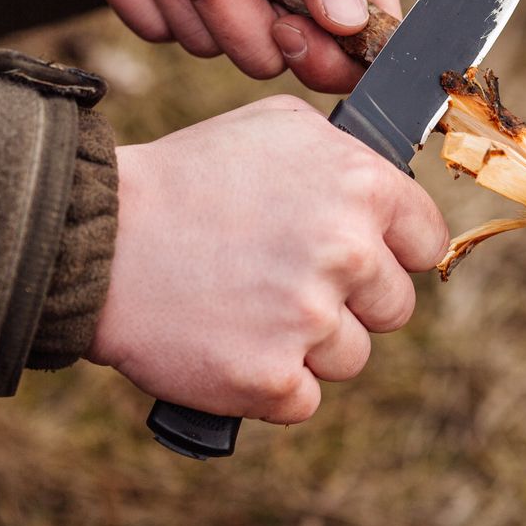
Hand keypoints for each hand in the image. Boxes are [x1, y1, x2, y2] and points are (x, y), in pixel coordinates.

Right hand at [86, 96, 447, 423]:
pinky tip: (233, 342)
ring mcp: (311, 320)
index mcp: (359, 186)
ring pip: (351, 356)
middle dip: (349, 300)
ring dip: (309, 344)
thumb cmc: (187, 179)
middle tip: (284, 280)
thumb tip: (389, 185)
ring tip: (248, 306)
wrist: (100, 240)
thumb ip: (345, 154)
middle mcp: (346, 251)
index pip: (425, 239)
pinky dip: (272, 382)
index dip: (390, 249)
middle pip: (394, 307)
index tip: (357, 256)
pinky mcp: (273, 379)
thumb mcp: (275, 127)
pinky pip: (304, 398)